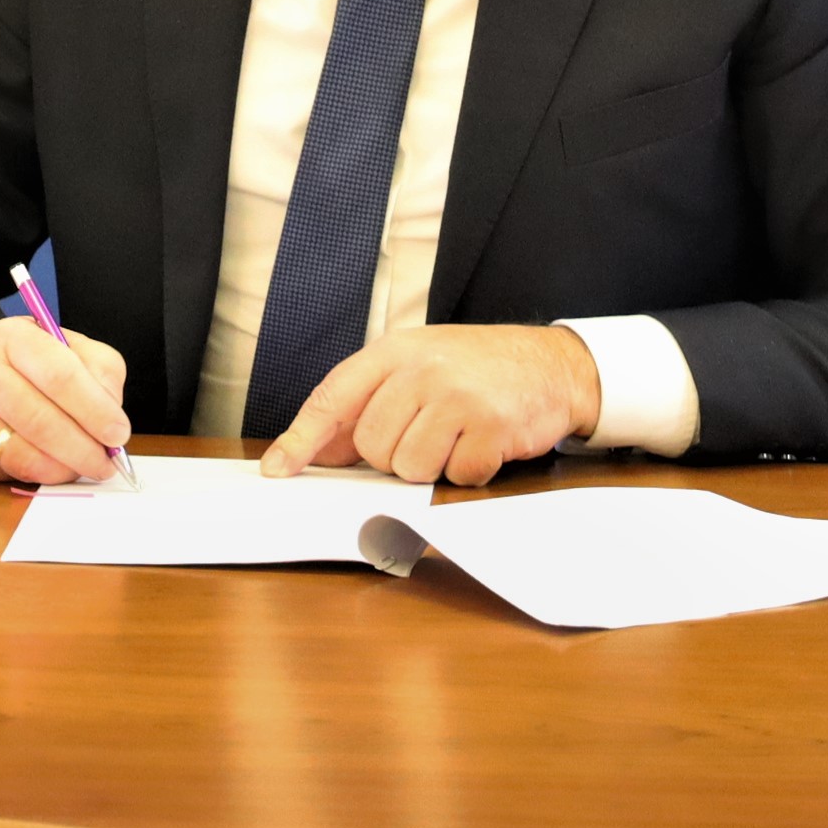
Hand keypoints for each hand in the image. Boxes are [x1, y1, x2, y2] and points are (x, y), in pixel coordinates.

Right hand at [0, 316, 130, 484]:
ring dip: (63, 469)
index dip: (95, 409)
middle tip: (107, 462)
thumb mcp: (54, 344)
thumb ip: (95, 368)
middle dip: (84, 449)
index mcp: (10, 337)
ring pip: (23, 455)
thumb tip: (111, 412)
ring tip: (81, 467)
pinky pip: (4, 473)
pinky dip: (35, 475)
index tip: (118, 432)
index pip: (60, 375)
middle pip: (42, 421)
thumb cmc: (10, 363)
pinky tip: (46, 466)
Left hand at [262, 324, 599, 486]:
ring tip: (455, 436)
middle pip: (373, 446)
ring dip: (432, 466)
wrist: (549, 363)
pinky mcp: (492, 428)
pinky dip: (469, 471)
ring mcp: (457, 397)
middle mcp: (422, 370)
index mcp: (394, 351)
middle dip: (393, 455)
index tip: (278, 469)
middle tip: (426, 433)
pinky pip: (457, 476)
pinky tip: (483, 443)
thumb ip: (368, 404)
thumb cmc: (473, 368)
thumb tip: (317, 453)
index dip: (301, 438)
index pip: (333, 397)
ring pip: (410, 468)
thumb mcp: (416, 367)